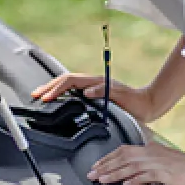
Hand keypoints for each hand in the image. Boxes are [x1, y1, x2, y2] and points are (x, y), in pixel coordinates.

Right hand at [31, 73, 157, 123]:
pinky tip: (57, 99)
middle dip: (49, 86)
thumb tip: (87, 92)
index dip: (56, 89)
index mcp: (96, 82)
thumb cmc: (137, 103)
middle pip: (65, 80)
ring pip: (68, 85)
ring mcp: (93, 88)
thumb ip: (105, 92)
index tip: (46, 97)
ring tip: (41, 95)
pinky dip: (62, 93)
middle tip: (35, 95)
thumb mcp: (122, 98)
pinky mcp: (95, 94)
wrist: (148, 104)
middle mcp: (93, 83)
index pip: (70, 81)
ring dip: (53, 89)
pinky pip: (73, 91)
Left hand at [87, 143, 184, 184]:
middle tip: (91, 174)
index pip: (124, 151)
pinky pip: (148, 175)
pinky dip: (135, 179)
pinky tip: (126, 183)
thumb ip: (153, 153)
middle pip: (124, 158)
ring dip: (114, 173)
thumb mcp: (166, 157)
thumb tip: (141, 151)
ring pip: (131, 167)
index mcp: (151, 149)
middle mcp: (153, 153)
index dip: (108, 158)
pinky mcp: (168, 174)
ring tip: (102, 179)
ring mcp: (160, 163)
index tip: (95, 166)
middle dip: (105, 166)